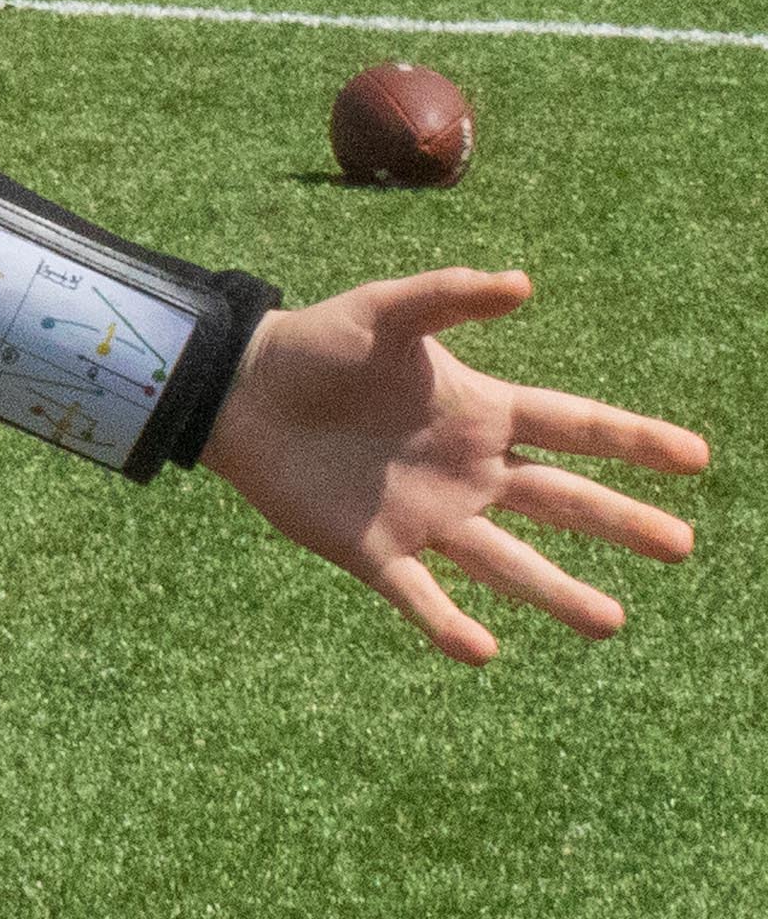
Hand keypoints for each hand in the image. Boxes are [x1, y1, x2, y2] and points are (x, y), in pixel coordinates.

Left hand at [200, 271, 705, 660]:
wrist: (236, 390)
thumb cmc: (315, 344)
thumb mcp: (384, 311)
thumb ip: (449, 298)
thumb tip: (523, 282)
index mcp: (480, 414)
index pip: (573, 427)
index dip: (633, 440)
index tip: (696, 456)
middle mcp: (468, 472)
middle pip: (560, 502)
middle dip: (621, 523)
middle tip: (682, 546)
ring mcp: (428, 517)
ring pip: (509, 563)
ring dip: (558, 592)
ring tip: (610, 622)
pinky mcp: (375, 550)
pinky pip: (421, 596)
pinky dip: (448, 624)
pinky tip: (482, 651)